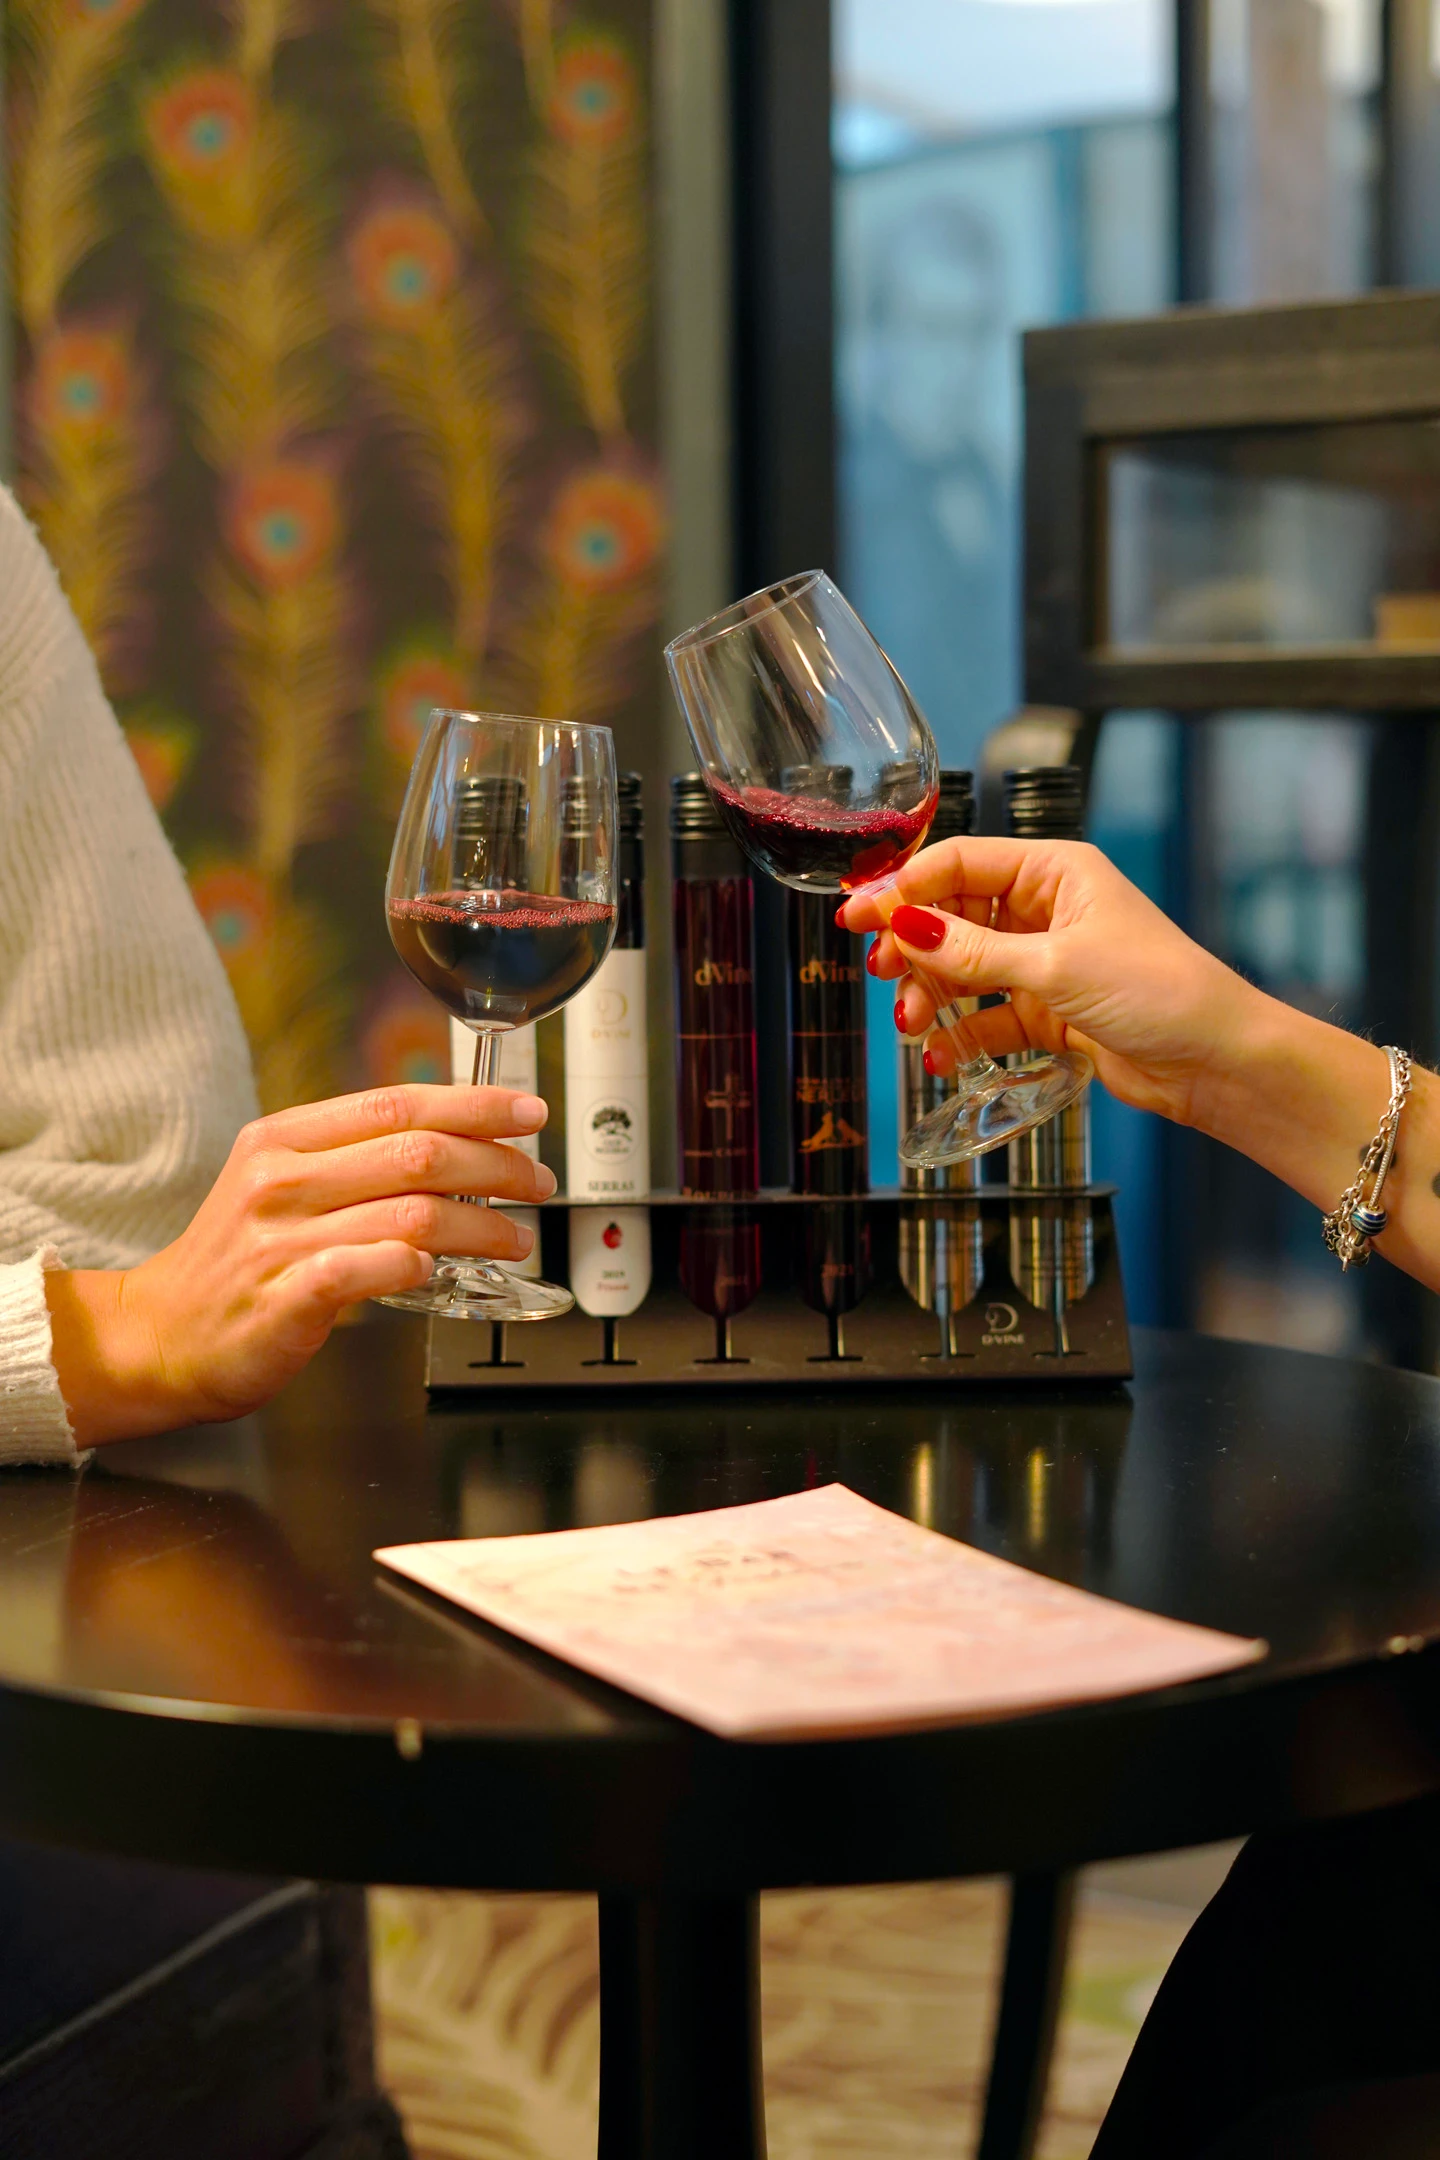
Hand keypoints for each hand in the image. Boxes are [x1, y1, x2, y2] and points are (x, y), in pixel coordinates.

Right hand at [46, 1083, 553, 1444]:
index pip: (397, 1103)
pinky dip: (415, 1267)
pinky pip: (368, 1269)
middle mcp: (280, 1180)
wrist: (161, 1336)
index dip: (474, 1105)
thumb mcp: (282, 1186)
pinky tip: (442, 1273)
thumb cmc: (236, 1264)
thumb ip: (354, 1161)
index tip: (527, 1112)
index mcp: (283, 1139)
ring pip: (412, 1214)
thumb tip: (451, 1143)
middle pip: (418, 1153)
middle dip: (496, 1165)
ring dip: (481, 1225)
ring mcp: (281, 1239)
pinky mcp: (285, 1297)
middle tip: (536, 1183)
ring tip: (513, 1238)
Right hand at [840, 836, 1264, 1128]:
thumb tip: (905, 927)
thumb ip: (974, 951)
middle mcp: (1049, 909)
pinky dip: (964, 1032)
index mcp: (1056, 871)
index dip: (904, 887)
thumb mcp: (1055, 966)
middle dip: (914, 944)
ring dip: (934, 993)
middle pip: (955, 914)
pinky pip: (990, 1014)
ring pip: (967, 966)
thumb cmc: (1160, 990)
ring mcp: (1048, 960)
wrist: (1216, 1061)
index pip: (960, 863)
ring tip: (914, 1024)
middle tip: (881, 970)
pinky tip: (943, 1054)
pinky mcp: (1052, 1010)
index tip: (857, 914)